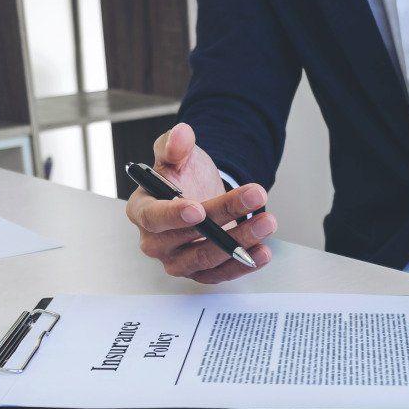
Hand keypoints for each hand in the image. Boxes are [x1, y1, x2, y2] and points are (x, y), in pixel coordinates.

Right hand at [125, 122, 276, 283]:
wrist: (199, 195)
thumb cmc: (181, 177)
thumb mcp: (176, 154)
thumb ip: (174, 144)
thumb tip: (180, 135)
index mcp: (142, 211)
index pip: (153, 217)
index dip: (174, 216)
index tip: (199, 210)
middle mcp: (155, 242)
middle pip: (187, 237)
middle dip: (223, 217)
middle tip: (254, 196)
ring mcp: (177, 261)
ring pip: (208, 257)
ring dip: (240, 241)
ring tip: (267, 221)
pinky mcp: (200, 273)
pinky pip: (221, 274)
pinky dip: (243, 264)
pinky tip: (263, 251)